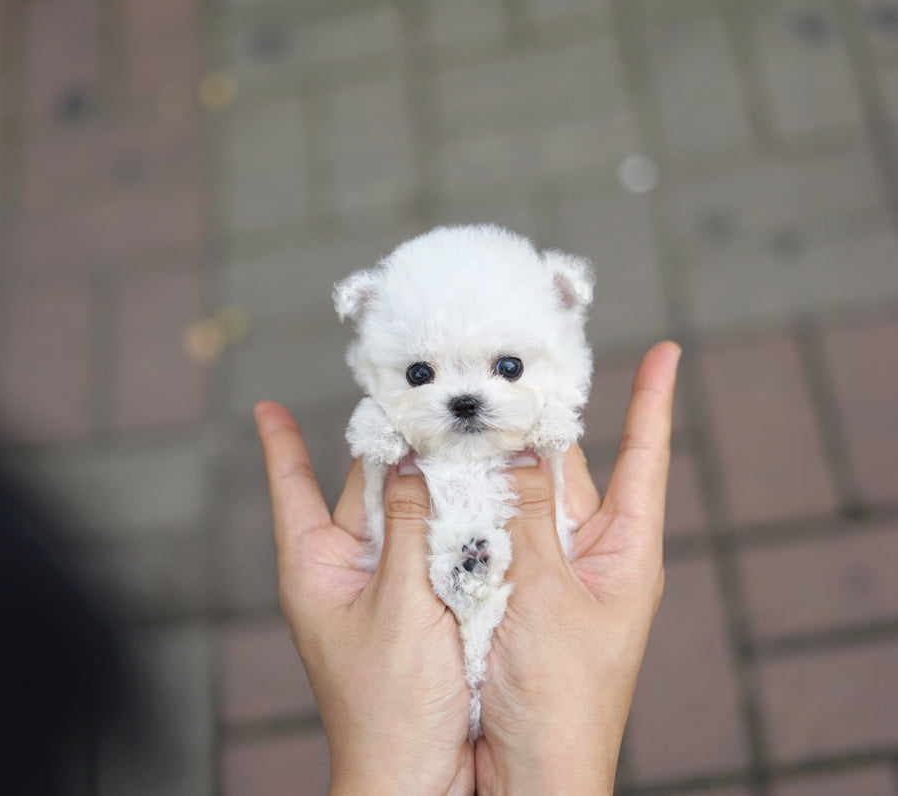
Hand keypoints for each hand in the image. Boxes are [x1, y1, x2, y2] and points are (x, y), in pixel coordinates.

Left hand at [254, 403, 474, 795]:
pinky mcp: (422, 602)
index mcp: (316, 568)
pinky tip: (479, 488)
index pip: (291, 490)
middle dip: (390, 448)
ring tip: (457, 432)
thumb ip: (409, 528)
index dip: (280, 445)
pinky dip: (452, 517)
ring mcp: (386, 586)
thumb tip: (412, 461)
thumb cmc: (389, 708)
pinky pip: (434, 545)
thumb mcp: (399, 605)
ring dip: (429, 480)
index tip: (267, 408)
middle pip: (364, 490)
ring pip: (406, 513)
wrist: (419, 779)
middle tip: (419, 399)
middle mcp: (348, 570)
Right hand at [474, 341, 680, 795]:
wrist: (523, 777)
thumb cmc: (562, 703)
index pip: (645, 459)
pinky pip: (487, 527)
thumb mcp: (551, 599)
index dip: (652, 402)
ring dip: (493, 458)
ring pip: (518, 492)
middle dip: (539, 420)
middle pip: (565, 466)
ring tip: (464, 407)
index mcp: (623, 551)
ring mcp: (542, 569)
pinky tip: (439, 468)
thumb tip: (523, 447)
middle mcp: (585, 552)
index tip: (665, 351)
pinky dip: (467, 498)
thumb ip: (531, 517)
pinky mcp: (502, 586)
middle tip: (507, 368)